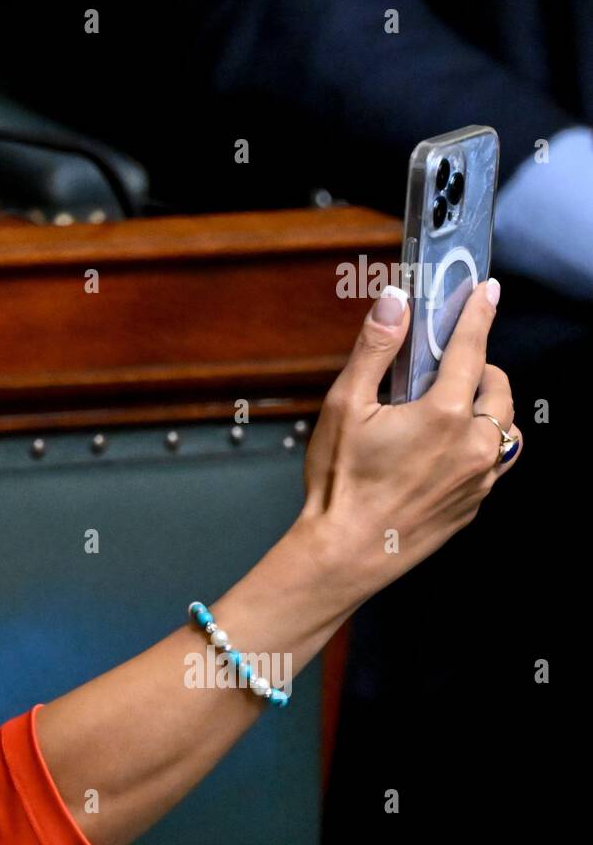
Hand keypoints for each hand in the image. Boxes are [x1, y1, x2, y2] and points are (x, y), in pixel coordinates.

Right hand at [299, 278, 519, 593]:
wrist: (345, 553)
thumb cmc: (340, 483)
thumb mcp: (344, 406)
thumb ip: (376, 349)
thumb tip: (395, 302)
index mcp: (446, 414)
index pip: (471, 348)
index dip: (477, 314)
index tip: (486, 292)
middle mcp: (476, 445)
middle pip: (499, 386)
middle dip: (478, 367)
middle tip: (440, 368)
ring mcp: (481, 478)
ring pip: (504, 426)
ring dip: (485, 407)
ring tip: (447, 409)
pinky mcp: (475, 503)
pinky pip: (493, 461)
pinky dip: (478, 443)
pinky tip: (443, 448)